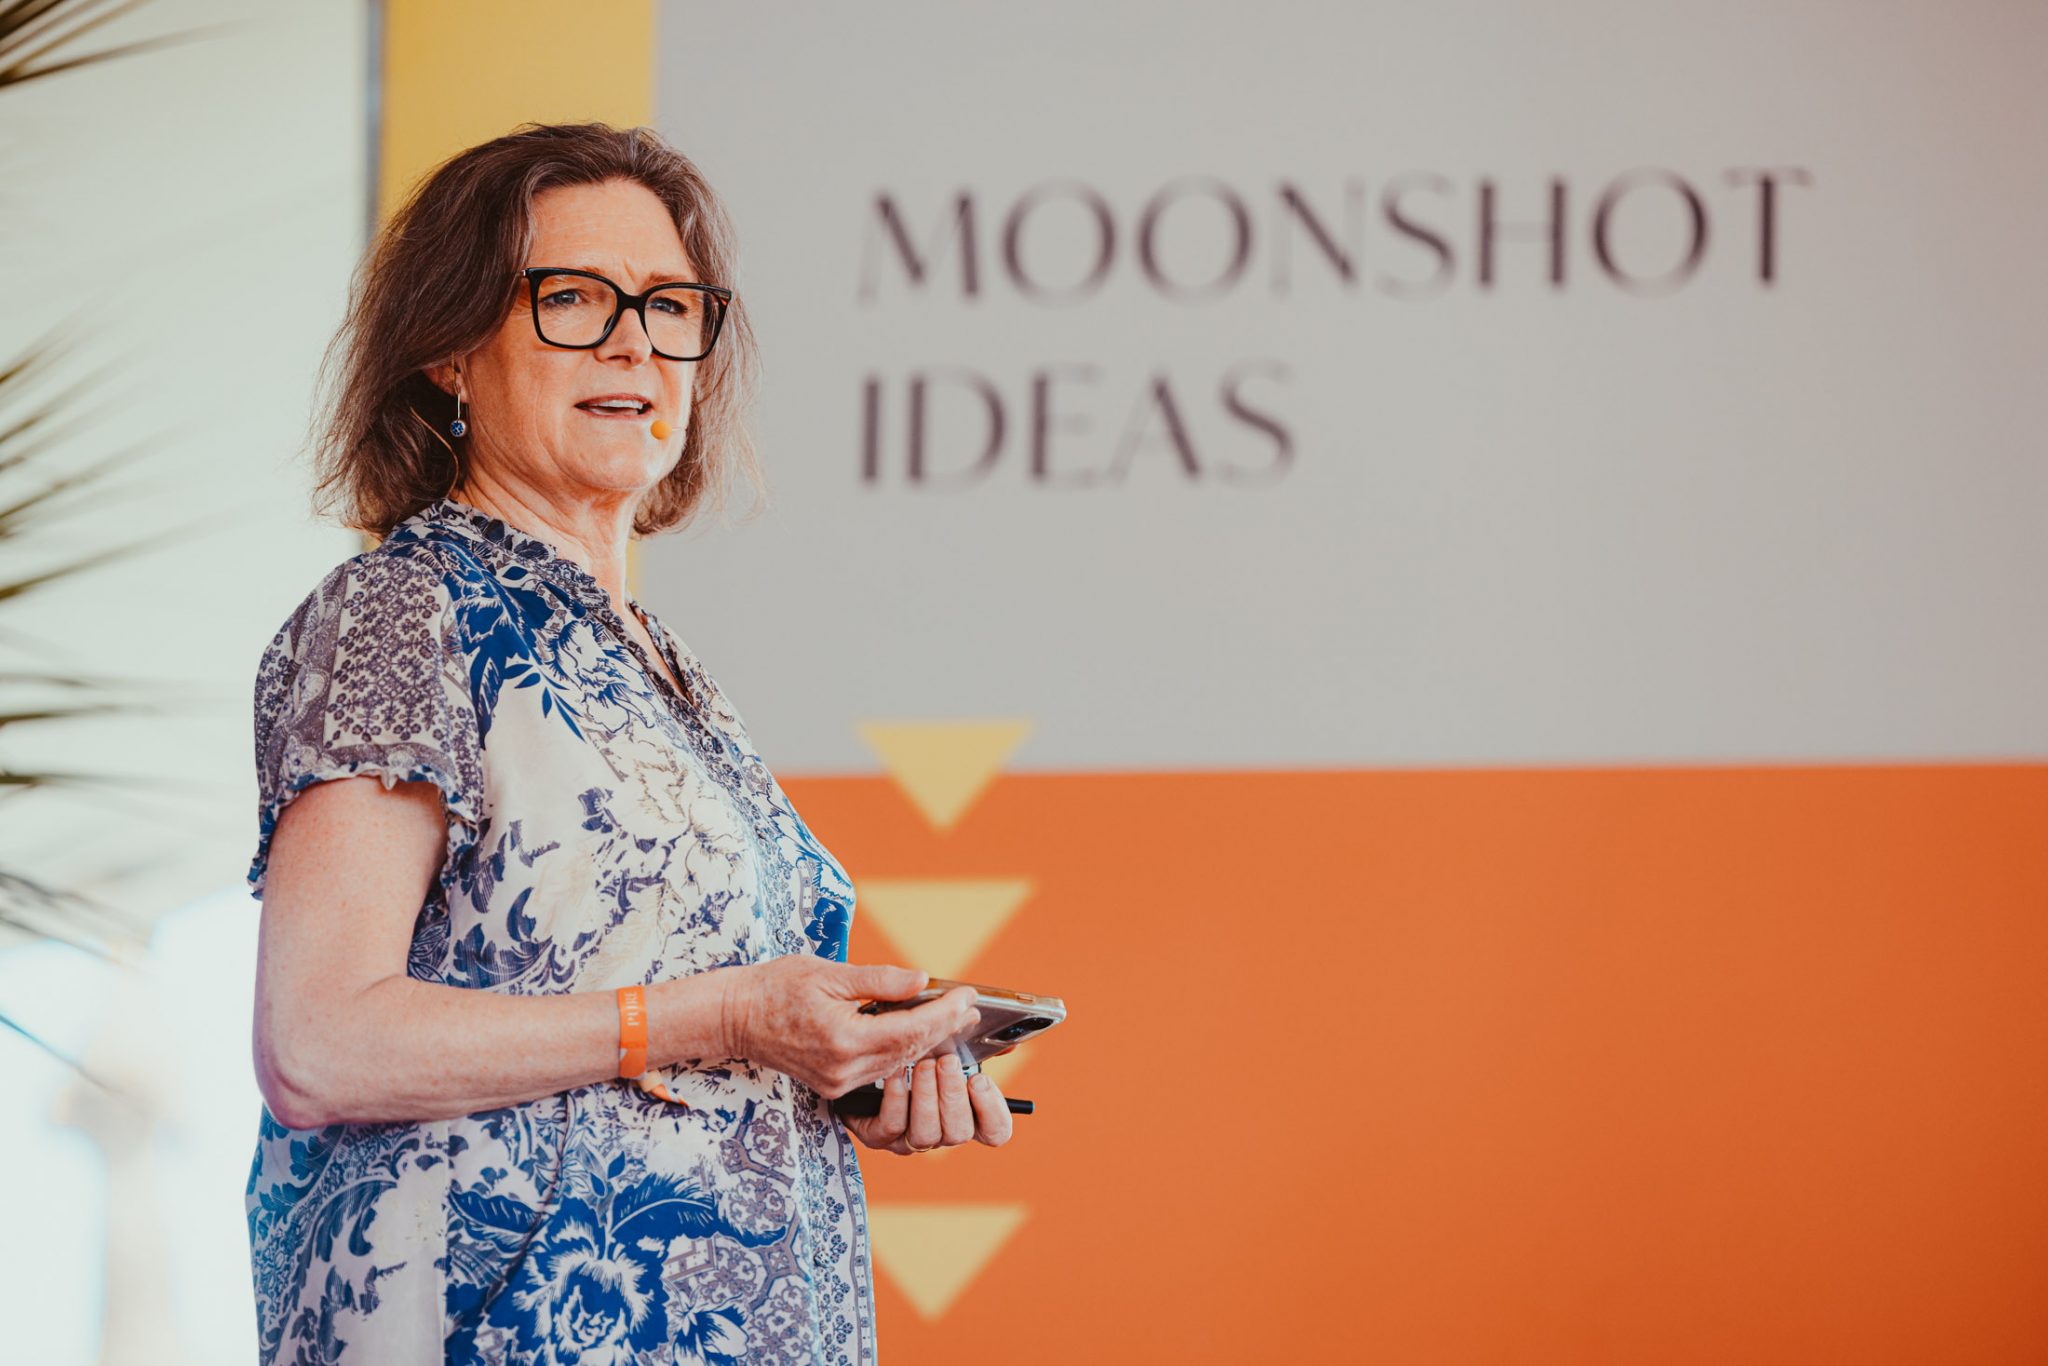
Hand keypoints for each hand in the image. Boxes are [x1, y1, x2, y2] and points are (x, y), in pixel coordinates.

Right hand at [723, 957, 977, 1100]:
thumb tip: (922, 980)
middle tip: (970, 1008)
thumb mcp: (828, 973)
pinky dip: (902, 1050)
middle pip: (908, 1051)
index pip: (909, 1030)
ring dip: (927, 1041)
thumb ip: (879, 981)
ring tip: (954, 1018)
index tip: (967, 997)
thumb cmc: (775, 988)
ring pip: (897, 1063)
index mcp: (843, 1040)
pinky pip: (879, 1069)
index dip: (943, 1014)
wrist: (734, 1017)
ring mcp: (838, 1083)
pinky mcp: (833, 1085)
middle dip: (943, 1028)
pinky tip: (919, 1034)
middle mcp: (844, 1070)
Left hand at [842, 1050, 1015, 1154]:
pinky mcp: (877, 1136)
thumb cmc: (913, 1051)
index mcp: (966, 1113)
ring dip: (926, 1097)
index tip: (980, 1079)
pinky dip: (895, 1100)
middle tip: (946, 1061)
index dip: (993, 1111)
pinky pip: (890, 1128)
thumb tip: (1008, 1044)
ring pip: (926, 1135)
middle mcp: (941, 1131)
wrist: (863, 1057)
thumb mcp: (947, 1044)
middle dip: (954, 1095)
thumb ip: (978, 1047)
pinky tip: (893, 1075)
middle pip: (960, 1133)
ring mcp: (909, 1139)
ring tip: (921, 1065)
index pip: (996, 1131)